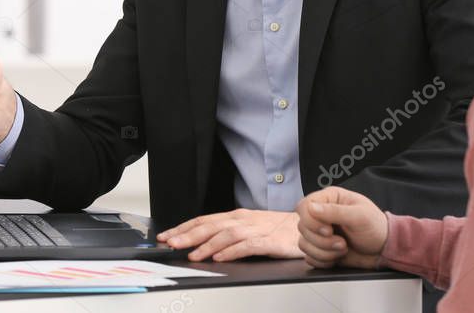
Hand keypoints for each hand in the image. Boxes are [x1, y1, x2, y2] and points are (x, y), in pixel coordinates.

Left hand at [156, 209, 303, 260]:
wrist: (308, 226)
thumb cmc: (277, 229)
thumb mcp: (249, 228)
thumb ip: (228, 233)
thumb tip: (203, 245)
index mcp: (236, 216)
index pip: (203, 220)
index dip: (183, 227)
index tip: (166, 235)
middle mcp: (243, 219)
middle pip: (210, 225)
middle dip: (187, 234)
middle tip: (171, 243)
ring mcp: (255, 229)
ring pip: (225, 234)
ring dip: (206, 244)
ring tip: (192, 254)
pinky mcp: (269, 241)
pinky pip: (247, 246)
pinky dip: (231, 251)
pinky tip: (220, 257)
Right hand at [295, 187, 387, 269]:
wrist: (385, 250)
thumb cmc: (376, 227)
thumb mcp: (360, 216)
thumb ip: (335, 211)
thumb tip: (311, 207)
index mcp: (329, 199)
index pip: (304, 206)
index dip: (311, 220)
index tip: (328, 230)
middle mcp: (321, 215)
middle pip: (302, 227)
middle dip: (322, 240)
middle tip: (342, 242)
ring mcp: (319, 233)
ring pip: (304, 243)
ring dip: (324, 251)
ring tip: (343, 249)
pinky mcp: (320, 249)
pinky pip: (309, 256)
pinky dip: (322, 260)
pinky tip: (337, 257)